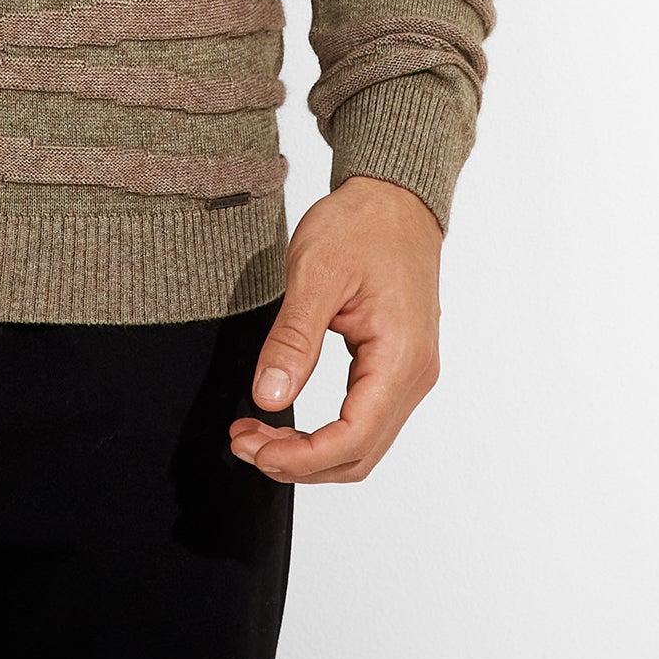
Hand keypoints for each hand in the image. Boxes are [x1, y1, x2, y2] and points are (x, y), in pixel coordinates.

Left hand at [228, 175, 441, 483]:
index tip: (253, 449)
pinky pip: (365, 418)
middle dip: (298, 461)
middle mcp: (415, 374)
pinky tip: (286, 418)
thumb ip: (293, 338)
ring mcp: (410, 372)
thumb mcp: (315, 271)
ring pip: (363, 442)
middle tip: (243, 443)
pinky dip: (325, 431)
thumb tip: (268, 398)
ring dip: (310, 452)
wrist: (396, 197)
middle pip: (359, 453)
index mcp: (401, 357)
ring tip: (256, 434)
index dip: (300, 458)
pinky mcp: (398, 365)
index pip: (353, 438)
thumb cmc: (362, 224)